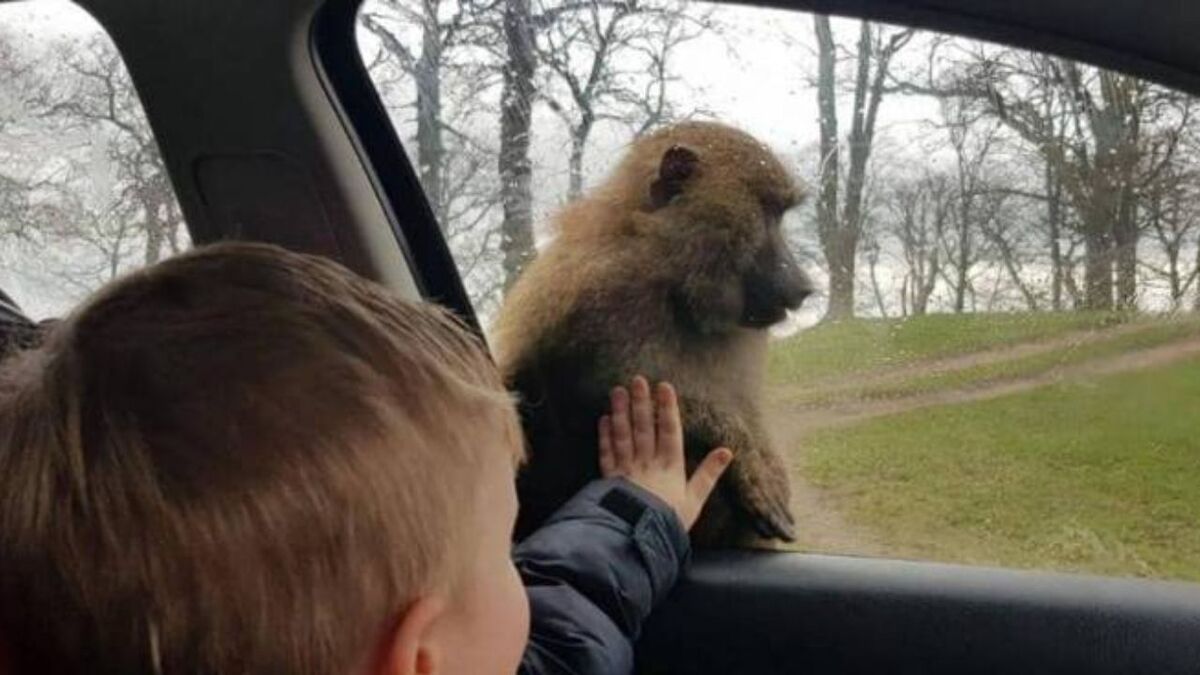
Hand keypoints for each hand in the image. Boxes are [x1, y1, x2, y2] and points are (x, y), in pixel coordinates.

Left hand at [598, 375, 732, 530]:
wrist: (639, 541)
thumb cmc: (670, 522)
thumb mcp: (695, 500)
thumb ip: (709, 474)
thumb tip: (726, 451)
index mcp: (670, 467)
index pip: (670, 431)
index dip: (667, 408)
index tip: (664, 386)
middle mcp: (647, 463)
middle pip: (644, 428)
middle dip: (641, 403)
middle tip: (637, 379)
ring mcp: (626, 470)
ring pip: (623, 435)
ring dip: (620, 412)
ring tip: (618, 391)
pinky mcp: (610, 480)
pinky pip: (606, 453)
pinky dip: (605, 436)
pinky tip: (604, 419)